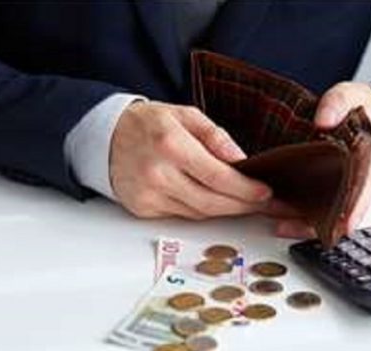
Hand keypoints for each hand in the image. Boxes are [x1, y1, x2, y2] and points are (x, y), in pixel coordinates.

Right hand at [109, 101, 273, 219]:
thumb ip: (215, 135)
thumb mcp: (185, 114)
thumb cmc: (148, 123)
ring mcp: (149, 196)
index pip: (218, 177)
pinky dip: (202, 210)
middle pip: (212, 203)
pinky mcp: (143, 209)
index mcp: (171, 145)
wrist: (105, 137)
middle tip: (265, 205)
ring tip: (245, 203)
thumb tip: (241, 159)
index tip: (265, 193)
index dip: (246, 189)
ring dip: (226, 210)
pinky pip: (183, 215)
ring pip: (199, 214)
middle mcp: (158, 174)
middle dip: (243, 206)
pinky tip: (214, 201)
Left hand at [276, 82, 370, 238]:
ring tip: (279, 226)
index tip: (342, 225)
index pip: (364, 189)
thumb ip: (338, 104)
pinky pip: (317, 209)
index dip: (352, 209)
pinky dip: (300, 216)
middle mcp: (358, 182)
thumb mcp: (354, 98)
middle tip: (289, 226)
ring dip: (304, 222)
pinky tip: (281, 221)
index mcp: (370, 163)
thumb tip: (323, 119)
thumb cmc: (365, 112)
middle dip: (317, 222)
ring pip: (327, 215)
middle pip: (341, 211)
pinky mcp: (330, 191)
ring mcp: (344, 190)